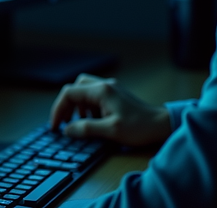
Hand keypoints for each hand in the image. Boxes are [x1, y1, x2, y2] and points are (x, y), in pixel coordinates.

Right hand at [49, 73, 171, 146]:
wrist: (161, 125)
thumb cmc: (139, 127)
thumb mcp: (110, 130)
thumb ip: (86, 129)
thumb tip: (67, 130)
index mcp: (101, 91)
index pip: (69, 93)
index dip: (58, 109)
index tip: (55, 126)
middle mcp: (105, 85)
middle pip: (75, 87)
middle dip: (66, 105)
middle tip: (63, 123)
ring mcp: (111, 89)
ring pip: (84, 91)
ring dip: (77, 107)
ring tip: (79, 124)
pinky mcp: (116, 96)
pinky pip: (94, 97)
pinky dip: (88, 108)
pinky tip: (93, 122)